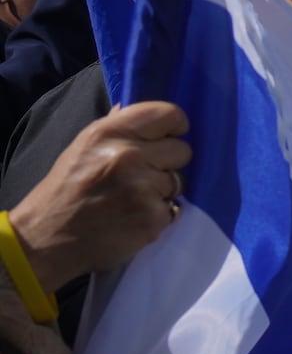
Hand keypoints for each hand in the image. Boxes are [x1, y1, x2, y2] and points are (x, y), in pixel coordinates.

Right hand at [8, 101, 192, 292]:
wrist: (46, 239)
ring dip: (162, 190)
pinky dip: (157, 214)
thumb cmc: (65, 190)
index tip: (169, 136)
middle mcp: (128, 156)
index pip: (169, 114)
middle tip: (144, 174)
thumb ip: (118, 129)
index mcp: (109, 132)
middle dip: (168, 162)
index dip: (175, 126)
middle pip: (182, 149)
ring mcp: (143, 188)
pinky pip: (173, 209)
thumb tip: (149, 114)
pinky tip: (133, 217)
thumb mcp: (83, 148)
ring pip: (179, 181)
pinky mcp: (152, 218)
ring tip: (133, 198)